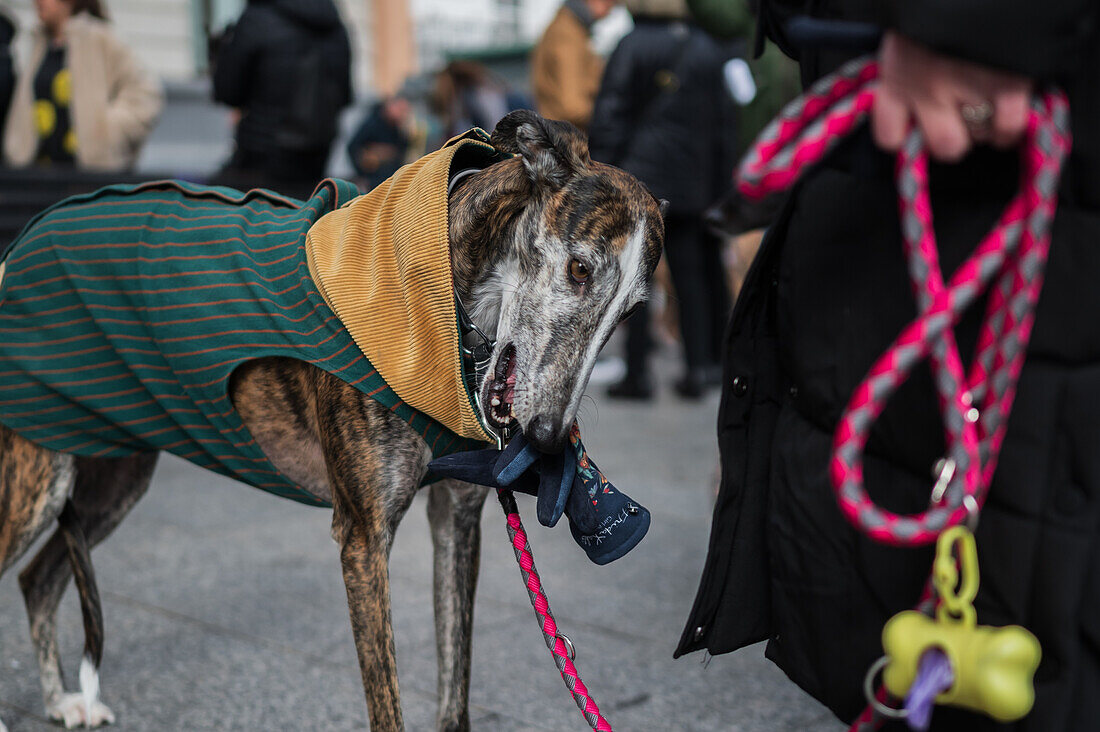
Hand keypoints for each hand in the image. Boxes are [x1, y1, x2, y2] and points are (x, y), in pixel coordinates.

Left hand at [872, 32, 1032, 161]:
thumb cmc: (930, 7)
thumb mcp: (904, 36)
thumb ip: (904, 69)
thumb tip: (907, 102)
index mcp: (897, 77)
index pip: (889, 137)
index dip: (904, 136)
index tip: (913, 126)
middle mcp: (927, 88)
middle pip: (944, 146)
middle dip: (955, 136)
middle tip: (961, 116)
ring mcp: (967, 86)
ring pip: (978, 136)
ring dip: (986, 126)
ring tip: (989, 102)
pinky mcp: (1006, 81)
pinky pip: (1009, 126)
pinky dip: (1011, 124)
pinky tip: (1010, 108)